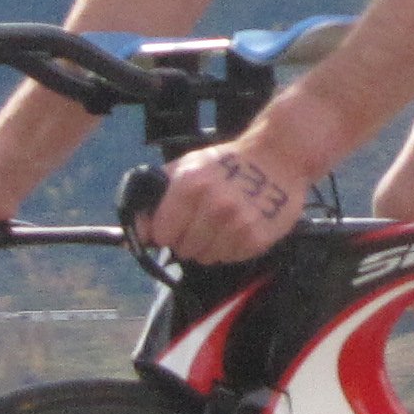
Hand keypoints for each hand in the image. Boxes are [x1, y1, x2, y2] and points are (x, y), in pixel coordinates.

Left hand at [146, 134, 313, 266]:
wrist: (278, 155)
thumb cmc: (228, 161)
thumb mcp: (189, 165)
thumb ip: (158, 195)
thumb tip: (135, 233)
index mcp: (190, 185)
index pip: (161, 234)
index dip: (166, 231)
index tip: (175, 225)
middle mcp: (213, 206)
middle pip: (183, 249)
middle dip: (188, 239)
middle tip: (204, 221)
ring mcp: (237, 224)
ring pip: (206, 258)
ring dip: (211, 246)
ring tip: (224, 224)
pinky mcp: (257, 238)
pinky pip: (231, 258)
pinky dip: (232, 248)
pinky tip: (240, 227)